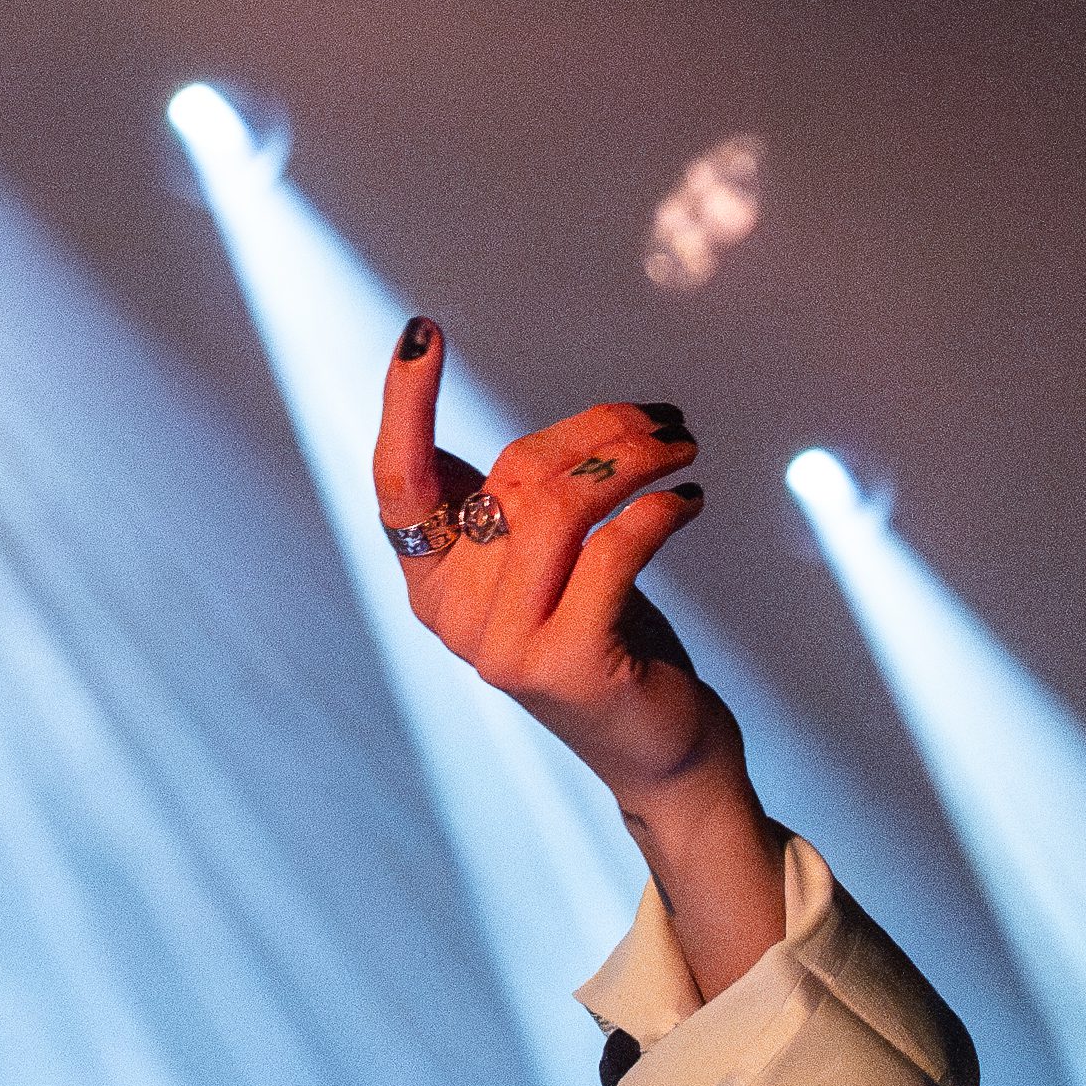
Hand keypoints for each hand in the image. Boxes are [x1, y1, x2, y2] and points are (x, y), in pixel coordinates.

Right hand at [373, 322, 783, 1004]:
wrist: (661, 754)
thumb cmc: (609, 641)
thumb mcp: (547, 570)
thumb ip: (511, 511)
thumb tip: (521, 438)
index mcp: (432, 583)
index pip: (397, 479)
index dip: (404, 404)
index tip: (423, 331)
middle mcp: (452, 615)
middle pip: (513, 477)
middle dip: (596, 431)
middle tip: (664, 420)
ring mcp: (504, 645)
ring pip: (561, 507)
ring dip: (635, 461)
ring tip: (684, 450)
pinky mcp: (566, 664)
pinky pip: (611, 554)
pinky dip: (656, 514)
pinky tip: (689, 503)